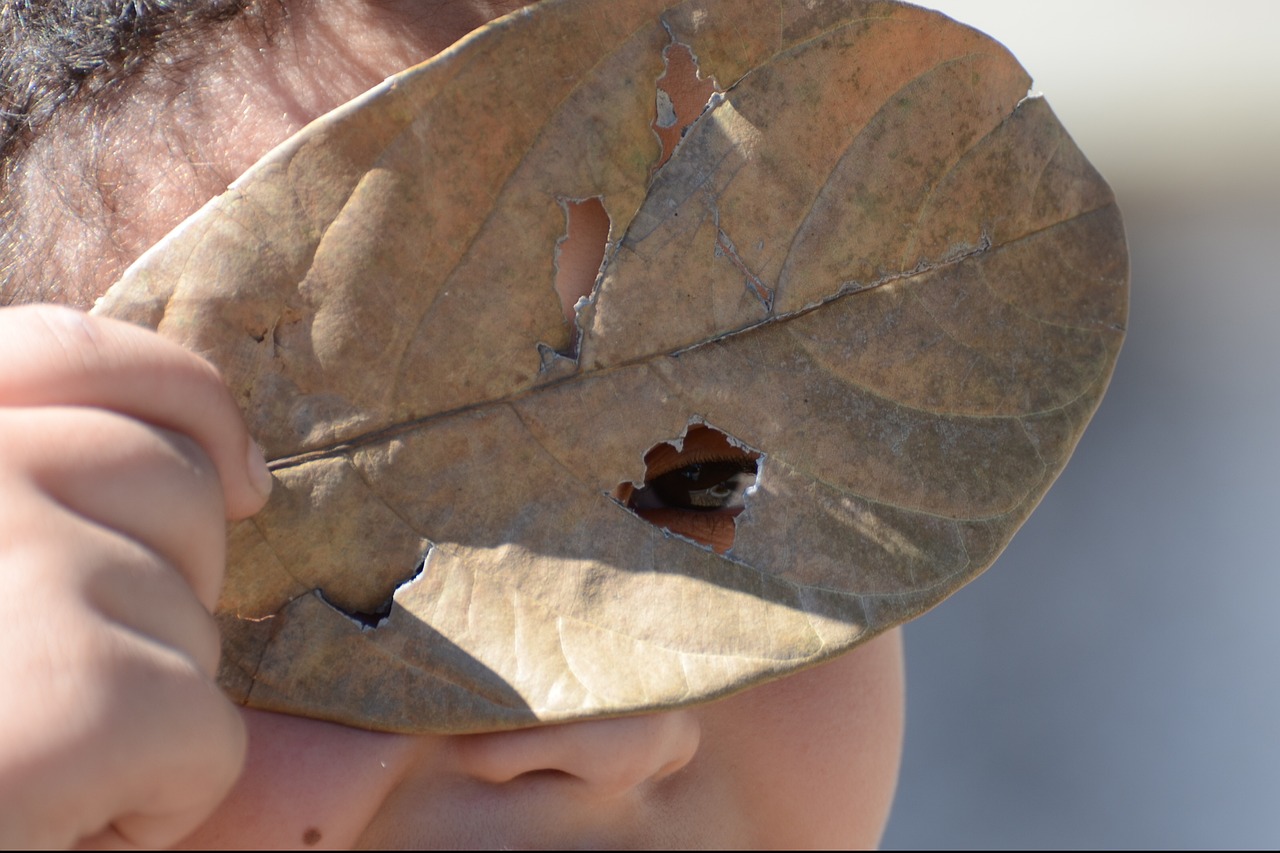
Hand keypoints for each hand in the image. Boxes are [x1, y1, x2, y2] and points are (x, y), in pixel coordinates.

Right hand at [0, 305, 271, 848]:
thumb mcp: (4, 581)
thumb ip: (74, 502)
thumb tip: (249, 485)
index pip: (61, 352)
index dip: (176, 398)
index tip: (238, 477)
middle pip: (166, 477)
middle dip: (167, 579)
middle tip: (61, 674)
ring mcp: (2, 563)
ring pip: (191, 603)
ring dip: (147, 692)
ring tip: (31, 751)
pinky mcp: (69, 698)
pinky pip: (207, 731)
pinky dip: (164, 795)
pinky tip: (51, 820)